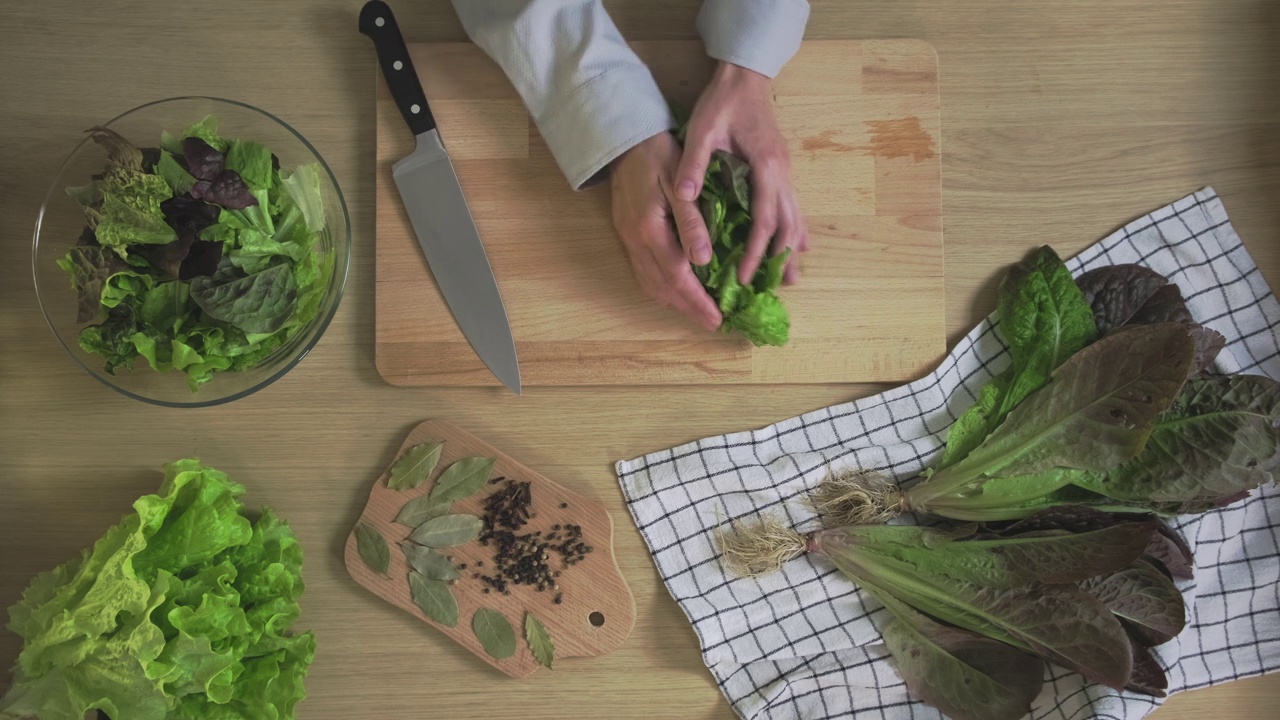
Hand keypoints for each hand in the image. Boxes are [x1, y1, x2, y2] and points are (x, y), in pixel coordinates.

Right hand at [609, 132, 721, 330]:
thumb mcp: (678, 182)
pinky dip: (660, 287)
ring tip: (697, 312)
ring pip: (650, 283)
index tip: (718, 317)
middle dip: (688, 308)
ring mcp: (627, 239)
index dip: (698, 300)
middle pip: (662, 287)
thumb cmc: (657, 154)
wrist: (623, 139)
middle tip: (713, 322)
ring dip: (674, 302)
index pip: (678, 276)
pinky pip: (643, 272)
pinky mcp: (625, 234)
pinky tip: (675, 290)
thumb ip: (691, 221)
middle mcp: (635, 241)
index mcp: (649, 229)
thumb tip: (704, 260)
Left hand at [675, 62, 808, 283]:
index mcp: (766, 167)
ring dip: (792, 247)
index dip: (757, 251)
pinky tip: (798, 246)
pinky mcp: (782, 169)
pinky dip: (796, 229)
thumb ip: (695, 163)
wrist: (745, 76)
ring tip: (790, 277)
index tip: (746, 277)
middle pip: (789, 225)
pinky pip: (794, 206)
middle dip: (780, 257)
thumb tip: (685, 194)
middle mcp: (783, 173)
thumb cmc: (722, 102)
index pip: (765, 219)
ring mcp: (786, 171)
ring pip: (796, 217)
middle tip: (773, 287)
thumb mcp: (702, 129)